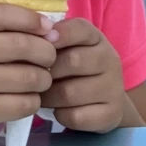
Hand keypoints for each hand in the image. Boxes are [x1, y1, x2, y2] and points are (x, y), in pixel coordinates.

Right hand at [0, 4, 58, 137]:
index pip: (3, 15)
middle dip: (47, 52)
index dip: (32, 19)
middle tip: (47, 58)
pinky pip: (26, 104)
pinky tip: (24, 96)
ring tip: (36, 79)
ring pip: (30, 77)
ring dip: (43, 78)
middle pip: (24, 46)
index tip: (47, 28)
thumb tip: (49, 30)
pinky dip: (34, 100)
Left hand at [40, 18, 130, 132]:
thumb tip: (31, 37)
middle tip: (32, 77)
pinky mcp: (112, 114)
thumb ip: (48, 38)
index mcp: (95, 38)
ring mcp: (113, 89)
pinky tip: (58, 110)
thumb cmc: (72, 67)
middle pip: (72, 61)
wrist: (103, 100)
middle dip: (46, 72)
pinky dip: (60, 114)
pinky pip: (76, 116)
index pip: (79, 29)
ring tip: (41, 95)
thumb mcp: (64, 46)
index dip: (57, 35)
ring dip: (48, 96)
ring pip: (70, 93)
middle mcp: (110, 60)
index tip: (40, 43)